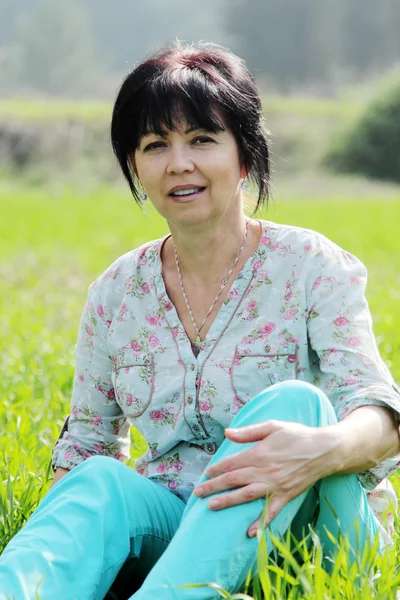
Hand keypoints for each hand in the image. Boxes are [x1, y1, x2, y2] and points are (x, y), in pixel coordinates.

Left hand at [193, 420, 339, 536]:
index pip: (231, 463)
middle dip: (214, 487)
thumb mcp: (272, 426)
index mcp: (259, 454)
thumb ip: (248, 431)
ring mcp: (275, 485)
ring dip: (228, 502)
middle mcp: (264, 471)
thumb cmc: (297, 435)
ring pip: (246, 496)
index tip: (206, 474)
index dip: (216, 469)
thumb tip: (227, 433)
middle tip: (198, 494)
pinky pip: (271, 512)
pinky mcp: (286, 496)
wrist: (324, 450)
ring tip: (211, 506)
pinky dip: (261, 523)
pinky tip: (250, 533)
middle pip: (234, 481)